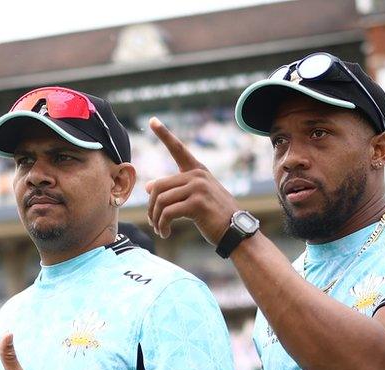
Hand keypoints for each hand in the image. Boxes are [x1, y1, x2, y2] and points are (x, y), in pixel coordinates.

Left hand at [146, 117, 240, 243]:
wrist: (236, 231)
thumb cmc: (215, 216)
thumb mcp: (196, 198)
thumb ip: (176, 190)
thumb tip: (148, 187)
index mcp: (198, 171)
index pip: (178, 149)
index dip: (164, 134)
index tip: (153, 120)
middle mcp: (197, 175)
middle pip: (158, 186)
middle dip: (151, 207)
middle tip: (152, 222)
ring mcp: (198, 188)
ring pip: (161, 201)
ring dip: (156, 219)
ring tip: (159, 229)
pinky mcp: (197, 203)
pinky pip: (168, 213)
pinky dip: (162, 225)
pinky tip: (165, 233)